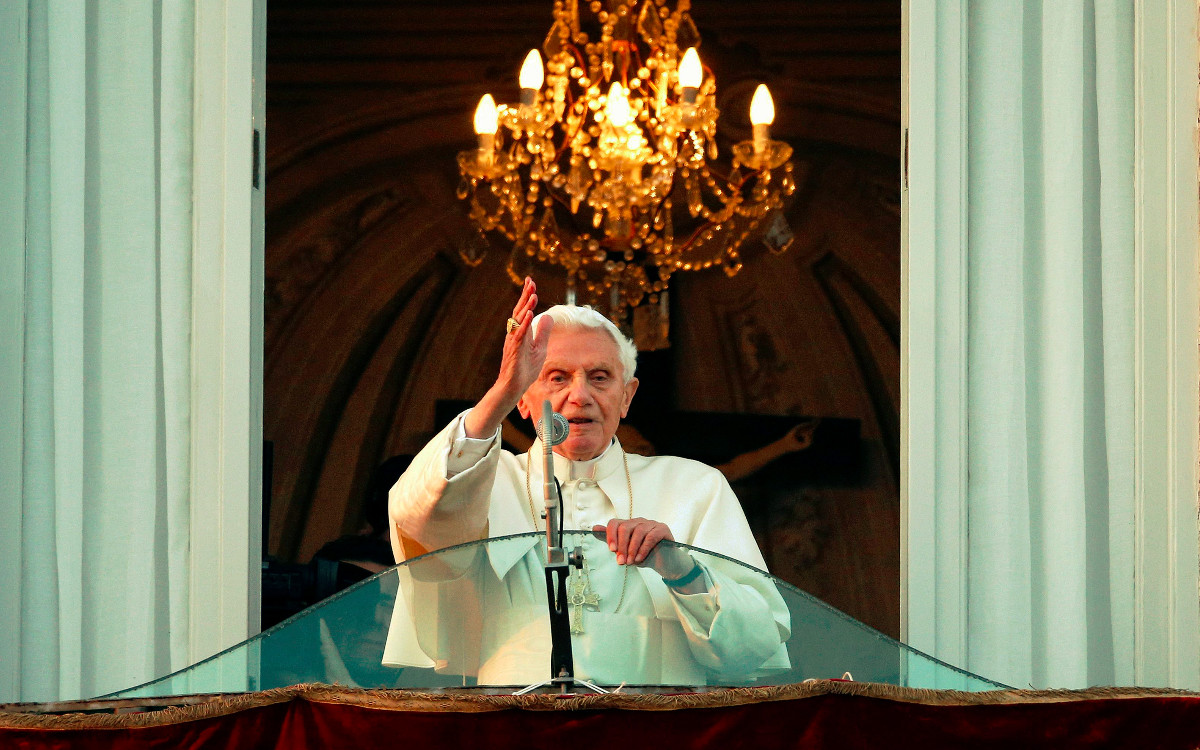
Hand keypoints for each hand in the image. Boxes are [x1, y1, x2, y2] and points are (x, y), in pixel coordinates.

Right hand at [495, 277, 552, 401]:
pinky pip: (519, 335)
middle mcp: (515, 334)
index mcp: (521, 332)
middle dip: (526, 296)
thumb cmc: (525, 369)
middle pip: (520, 311)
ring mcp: (513, 341)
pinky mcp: (514, 351)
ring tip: (534, 295)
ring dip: (526, 307)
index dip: (527, 296)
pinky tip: (530, 314)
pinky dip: (524, 323)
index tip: (531, 282)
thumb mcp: (539, 348)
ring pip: (518, 320)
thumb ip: (542, 332)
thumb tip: (547, 316)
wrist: (514, 386)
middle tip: (531, 282)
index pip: (524, 310)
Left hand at [592, 518, 691, 578]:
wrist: (664, 564)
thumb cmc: (643, 556)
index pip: (614, 523)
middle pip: (625, 526)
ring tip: (630, 562)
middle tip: (621, 561)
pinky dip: (643, 548)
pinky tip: (640, 558)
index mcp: (628, 525)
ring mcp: (652, 523)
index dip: (611, 535)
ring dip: (632, 548)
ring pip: (638, 531)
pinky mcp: (663, 529)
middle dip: (622, 546)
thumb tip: (595, 528)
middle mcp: (639, 521)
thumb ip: (612, 541)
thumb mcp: (625, 551)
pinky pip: (651, 536)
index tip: (611, 550)